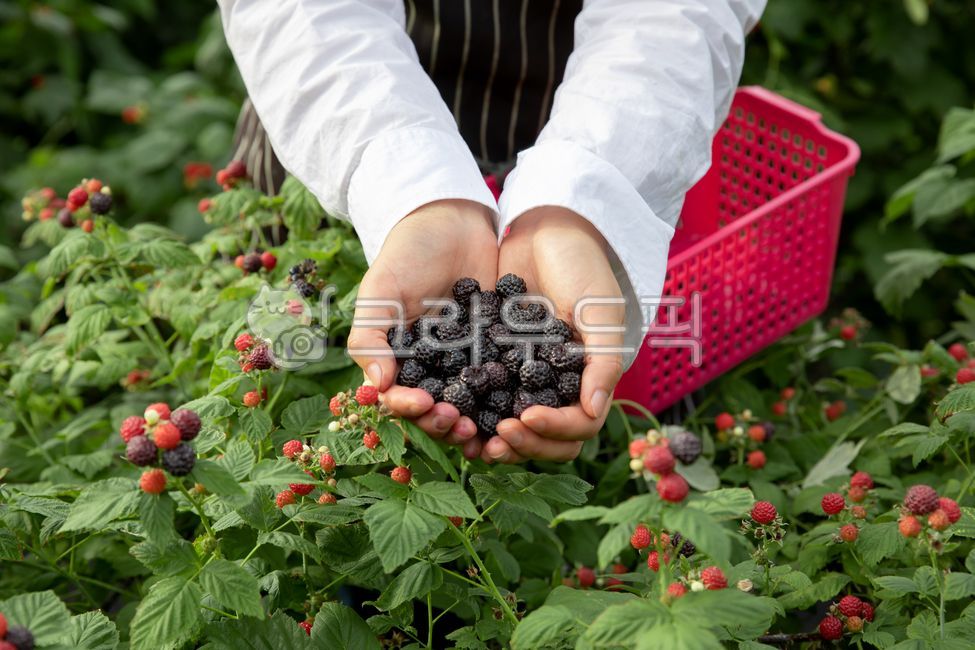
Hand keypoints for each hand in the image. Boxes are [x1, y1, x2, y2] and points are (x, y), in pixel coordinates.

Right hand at [348, 199, 496, 457]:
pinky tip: (526, 406)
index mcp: (401, 365)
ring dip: (482, 424)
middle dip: (447, 424)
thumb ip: (370, 338)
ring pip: (475, 406)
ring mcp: (470, 364)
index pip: (401, 399)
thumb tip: (377, 386)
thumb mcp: (380, 292)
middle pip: (439, 411)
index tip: (424, 404)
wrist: (452, 221)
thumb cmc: (405, 254)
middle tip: (460, 426)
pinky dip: (516, 397)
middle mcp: (436, 372)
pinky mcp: (502, 351)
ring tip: (493, 429)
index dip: (411, 409)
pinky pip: (510, 379)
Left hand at [484, 207, 624, 462]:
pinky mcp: (491, 359)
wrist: (548, 229)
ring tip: (465, 433)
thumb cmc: (584, 268)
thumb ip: (602, 363)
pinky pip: (479, 394)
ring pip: (508, 426)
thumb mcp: (601, 314)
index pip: (576, 427)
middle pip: (542, 439)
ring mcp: (521, 376)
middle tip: (492, 439)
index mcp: (585, 382)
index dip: (552, 431)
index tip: (524, 416)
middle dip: (520, 445)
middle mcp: (553, 387)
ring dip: (489, 436)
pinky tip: (445, 408)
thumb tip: (594, 412)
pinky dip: (466, 408)